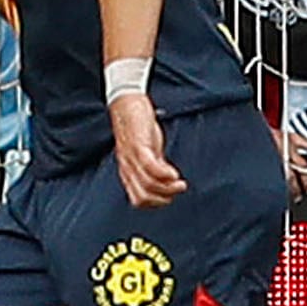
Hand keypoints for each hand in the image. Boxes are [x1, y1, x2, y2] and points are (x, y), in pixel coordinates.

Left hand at [110, 88, 183, 206]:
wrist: (126, 102)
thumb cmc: (137, 125)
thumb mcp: (147, 150)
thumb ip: (155, 165)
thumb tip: (168, 179)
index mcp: (129, 172)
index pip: (138, 200)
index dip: (156, 204)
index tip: (170, 196)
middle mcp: (128, 168)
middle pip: (143, 197)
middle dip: (164, 199)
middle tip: (177, 190)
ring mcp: (132, 158)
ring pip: (147, 185)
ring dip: (168, 188)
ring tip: (180, 183)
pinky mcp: (138, 145)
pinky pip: (150, 166)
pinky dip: (164, 174)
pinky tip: (174, 173)